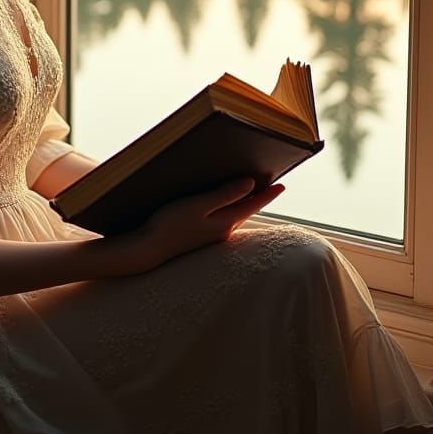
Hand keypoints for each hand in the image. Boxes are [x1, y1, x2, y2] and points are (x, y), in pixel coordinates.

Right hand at [127, 177, 285, 272]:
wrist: (149, 249)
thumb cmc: (171, 224)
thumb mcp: (199, 206)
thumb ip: (225, 195)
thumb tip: (251, 184)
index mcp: (225, 222)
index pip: (252, 205)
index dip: (268, 194)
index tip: (282, 185)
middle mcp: (223, 231)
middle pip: (245, 211)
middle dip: (257, 198)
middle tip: (270, 185)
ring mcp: (212, 236)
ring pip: (233, 216)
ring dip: (242, 204)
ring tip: (250, 192)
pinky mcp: (201, 238)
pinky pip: (222, 220)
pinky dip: (228, 210)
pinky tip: (222, 206)